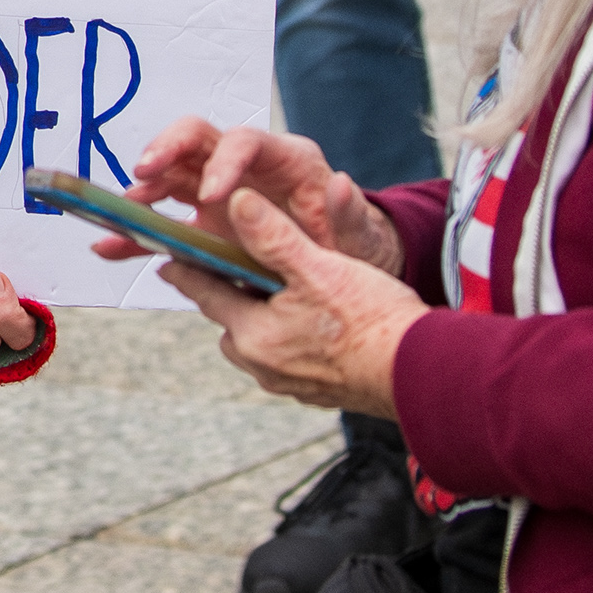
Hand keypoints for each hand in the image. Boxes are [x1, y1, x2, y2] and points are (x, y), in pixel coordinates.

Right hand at [121, 116, 405, 278]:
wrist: (342, 267)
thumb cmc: (353, 246)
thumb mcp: (359, 237)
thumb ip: (350, 215)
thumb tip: (344, 183)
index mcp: (285, 161)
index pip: (246, 142)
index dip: (223, 162)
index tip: (209, 196)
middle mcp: (245, 166)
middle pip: (197, 139)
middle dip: (166, 150)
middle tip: (142, 173)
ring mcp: (219, 187)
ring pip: (171, 172)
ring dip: (142, 190)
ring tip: (119, 213)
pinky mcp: (203, 217)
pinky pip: (163, 218)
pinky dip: (137, 232)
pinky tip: (110, 247)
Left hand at [166, 191, 427, 418]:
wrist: (424, 374)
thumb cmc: (371, 321)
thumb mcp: (317, 266)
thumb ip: (271, 236)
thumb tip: (234, 202)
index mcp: (253, 334)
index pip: (204, 292)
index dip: (187, 268)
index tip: (168, 257)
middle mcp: (263, 365)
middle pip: (230, 319)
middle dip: (228, 293)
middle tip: (229, 267)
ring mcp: (290, 383)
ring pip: (259, 340)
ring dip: (262, 316)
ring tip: (276, 291)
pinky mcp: (318, 390)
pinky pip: (288, 357)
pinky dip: (290, 336)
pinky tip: (311, 323)